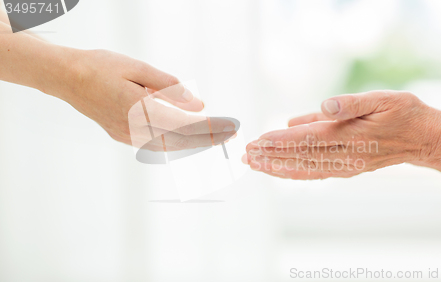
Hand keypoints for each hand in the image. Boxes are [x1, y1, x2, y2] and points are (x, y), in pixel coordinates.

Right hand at [49, 49, 235, 151]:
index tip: (230, 127)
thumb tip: (198, 103)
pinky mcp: (121, 135)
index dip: (210, 128)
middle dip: (208, 139)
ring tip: (215, 137)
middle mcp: (134, 128)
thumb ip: (169, 88)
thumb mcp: (138, 68)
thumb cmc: (101, 67)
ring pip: (169, 146)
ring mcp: (126, 135)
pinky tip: (187, 138)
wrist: (66, 78)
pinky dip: (175, 142)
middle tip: (230, 135)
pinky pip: (155, 144)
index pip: (184, 124)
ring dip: (194, 143)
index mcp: (139, 108)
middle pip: (180, 140)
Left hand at [243, 91, 440, 179]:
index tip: (259, 141)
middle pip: (302, 157)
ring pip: (306, 169)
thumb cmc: (404, 113)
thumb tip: (323, 106)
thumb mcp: (383, 99)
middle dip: (272, 156)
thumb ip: (352, 103)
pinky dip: (294, 173)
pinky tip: (278, 171)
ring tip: (254, 165)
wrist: (424, 139)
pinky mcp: (347, 169)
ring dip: (278, 167)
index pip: (309, 139)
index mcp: (352, 135)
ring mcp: (346, 166)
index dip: (282, 140)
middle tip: (246, 155)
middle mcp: (346, 155)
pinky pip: (316, 173)